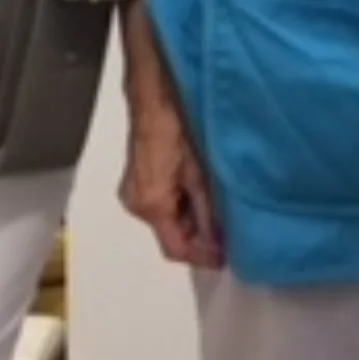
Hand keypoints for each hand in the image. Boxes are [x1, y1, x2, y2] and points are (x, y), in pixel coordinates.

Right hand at [120, 100, 221, 268]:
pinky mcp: (134, 184)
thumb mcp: (199, 175)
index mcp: (151, 206)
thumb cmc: (177, 130)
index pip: (175, 249)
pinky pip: (159, 208)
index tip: (225, 259)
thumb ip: (208, 213)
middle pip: (169, 237)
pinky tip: (198, 199)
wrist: (154, 100)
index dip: (201, 257)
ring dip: (189, 224)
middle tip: (226, 235)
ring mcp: (132, 195)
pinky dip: (179, 209)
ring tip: (217, 216)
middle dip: (197, 240)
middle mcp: (136, 206)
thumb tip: (219, 241)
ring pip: (165, 223)